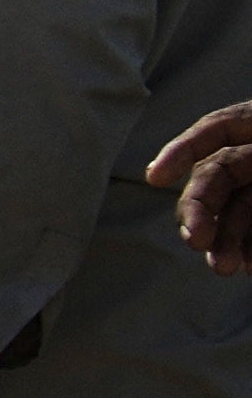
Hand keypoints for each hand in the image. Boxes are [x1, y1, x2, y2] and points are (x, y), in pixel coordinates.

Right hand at [158, 101, 251, 274]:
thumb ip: (240, 165)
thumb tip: (180, 173)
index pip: (218, 129)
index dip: (183, 150)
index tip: (155, 178)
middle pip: (219, 177)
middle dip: (201, 209)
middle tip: (196, 240)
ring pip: (238, 210)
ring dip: (225, 240)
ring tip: (225, 268)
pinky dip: (249, 249)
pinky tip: (249, 266)